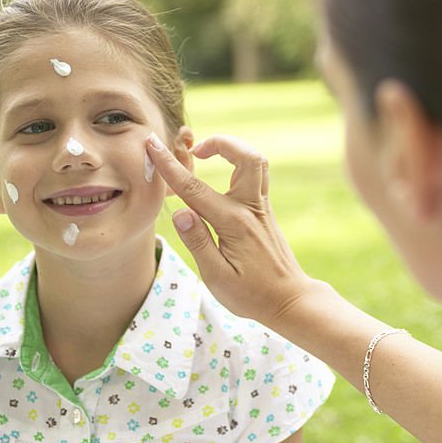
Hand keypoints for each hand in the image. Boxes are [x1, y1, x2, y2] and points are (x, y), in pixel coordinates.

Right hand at [145, 133, 319, 325]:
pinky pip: (257, 175)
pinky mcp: (265, 211)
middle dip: (219, 143)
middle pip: (246, 157)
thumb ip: (198, 242)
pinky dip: (239, 163)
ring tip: (208, 154)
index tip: (152, 145)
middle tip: (195, 150)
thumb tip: (181, 212)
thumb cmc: (251, 294)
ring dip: (233, 149)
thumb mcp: (216, 277)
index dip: (170, 165)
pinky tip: (222, 174)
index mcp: (233, 224)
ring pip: (257, 161)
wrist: (289, 299)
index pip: (195, 188)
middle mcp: (251, 209)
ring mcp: (262, 208)